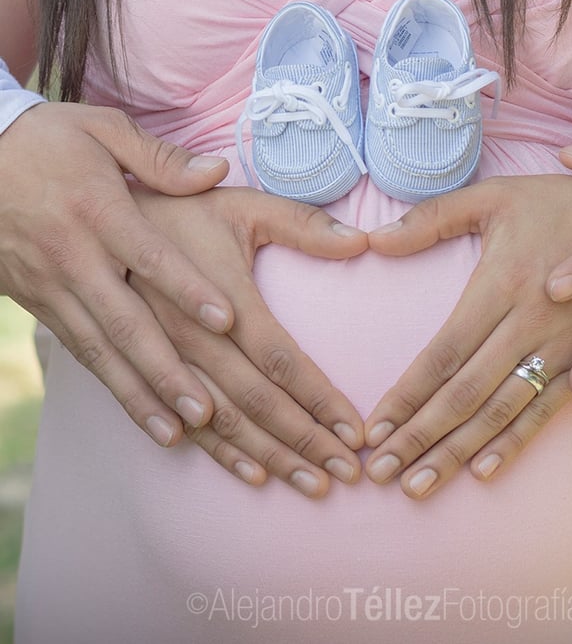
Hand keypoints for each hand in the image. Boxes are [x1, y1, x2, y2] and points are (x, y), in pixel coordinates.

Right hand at [0, 101, 362, 472]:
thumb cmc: (51, 147)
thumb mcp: (105, 132)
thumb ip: (164, 159)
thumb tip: (216, 168)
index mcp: (109, 215)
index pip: (157, 261)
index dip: (191, 290)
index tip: (231, 321)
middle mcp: (90, 265)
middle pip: (155, 334)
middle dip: (219, 381)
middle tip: (277, 420)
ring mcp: (71, 297)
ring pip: (128, 363)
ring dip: (178, 404)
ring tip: (231, 443)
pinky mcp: (58, 316)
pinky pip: (100, 369)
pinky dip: (136, 403)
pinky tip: (170, 434)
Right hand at [129, 186, 367, 496]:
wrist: (89, 213)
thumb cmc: (180, 208)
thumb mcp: (242, 205)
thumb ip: (303, 223)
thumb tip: (364, 240)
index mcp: (224, 296)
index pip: (281, 359)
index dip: (320, 398)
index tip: (356, 432)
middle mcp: (191, 334)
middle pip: (255, 401)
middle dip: (303, 441)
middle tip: (345, 474)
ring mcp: (159, 356)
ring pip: (218, 421)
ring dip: (265, 455)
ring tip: (308, 485)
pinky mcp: (135, 368)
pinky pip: (172, 420)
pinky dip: (212, 450)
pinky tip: (244, 473)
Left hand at [363, 168, 571, 498]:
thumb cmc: (561, 203)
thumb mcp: (494, 196)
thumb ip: (432, 218)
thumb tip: (373, 239)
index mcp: (501, 285)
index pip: (442, 354)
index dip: (405, 396)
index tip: (371, 430)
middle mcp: (530, 324)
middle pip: (464, 393)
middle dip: (418, 437)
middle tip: (378, 473)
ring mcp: (565, 348)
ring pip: (500, 411)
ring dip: (456, 451)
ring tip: (417, 485)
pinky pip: (549, 411)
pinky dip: (515, 443)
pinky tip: (484, 471)